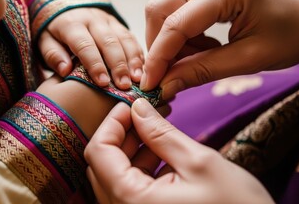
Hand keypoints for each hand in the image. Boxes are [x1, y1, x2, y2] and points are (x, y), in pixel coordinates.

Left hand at [39, 7, 143, 88]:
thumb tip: (65, 70)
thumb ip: (53, 55)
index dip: (95, 65)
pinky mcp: (117, 23)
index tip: (103, 83)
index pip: (85, 45)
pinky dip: (138, 53)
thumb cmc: (54, 32)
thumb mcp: (45, 41)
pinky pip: (130, 37)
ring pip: (124, 38)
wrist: (64, 7)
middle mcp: (92, 19)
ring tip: (137, 79)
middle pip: (109, 42)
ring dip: (132, 59)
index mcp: (72, 24)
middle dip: (118, 65)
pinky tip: (143, 69)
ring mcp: (107, 20)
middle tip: (124, 85)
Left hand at [84, 98, 272, 203]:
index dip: (112, 122)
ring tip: (157, 128)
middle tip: (146, 113)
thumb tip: (138, 107)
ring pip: (116, 176)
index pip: (99, 152)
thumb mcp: (199, 163)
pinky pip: (130, 190)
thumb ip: (161, 134)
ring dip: (132, 149)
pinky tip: (163, 152)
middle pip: (103, 164)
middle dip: (122, 134)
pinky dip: (141, 168)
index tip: (132, 104)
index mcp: (131, 201)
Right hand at [141, 0, 298, 98]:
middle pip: (160, 8)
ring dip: (171, 40)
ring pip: (166, 8)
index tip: (150, 84)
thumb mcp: (248, 59)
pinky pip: (180, 8)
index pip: (176, 24)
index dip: (158, 57)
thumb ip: (201, 71)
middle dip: (158, 45)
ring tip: (195, 60)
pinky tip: (202, 47)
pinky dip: (182, 34)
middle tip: (168, 73)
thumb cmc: (294, 36)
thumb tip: (165, 85)